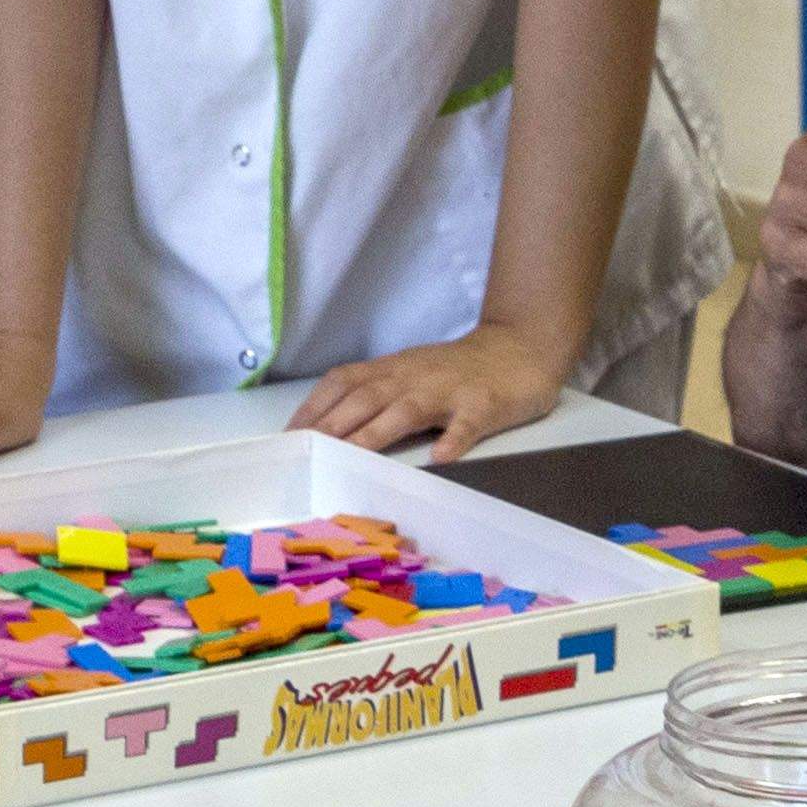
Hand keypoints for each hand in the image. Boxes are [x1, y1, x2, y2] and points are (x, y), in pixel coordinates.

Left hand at [293, 321, 567, 462]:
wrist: (519, 347)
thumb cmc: (457, 370)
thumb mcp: (409, 373)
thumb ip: (375, 395)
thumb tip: (328, 429)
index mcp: (392, 370)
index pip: (342, 383)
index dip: (313, 408)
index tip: (288, 436)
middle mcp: (412, 377)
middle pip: (365, 398)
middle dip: (332, 426)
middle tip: (305, 454)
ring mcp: (448, 390)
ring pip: (406, 411)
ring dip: (376, 434)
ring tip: (352, 457)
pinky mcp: (484, 404)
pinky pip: (468, 422)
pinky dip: (454, 439)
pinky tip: (442, 458)